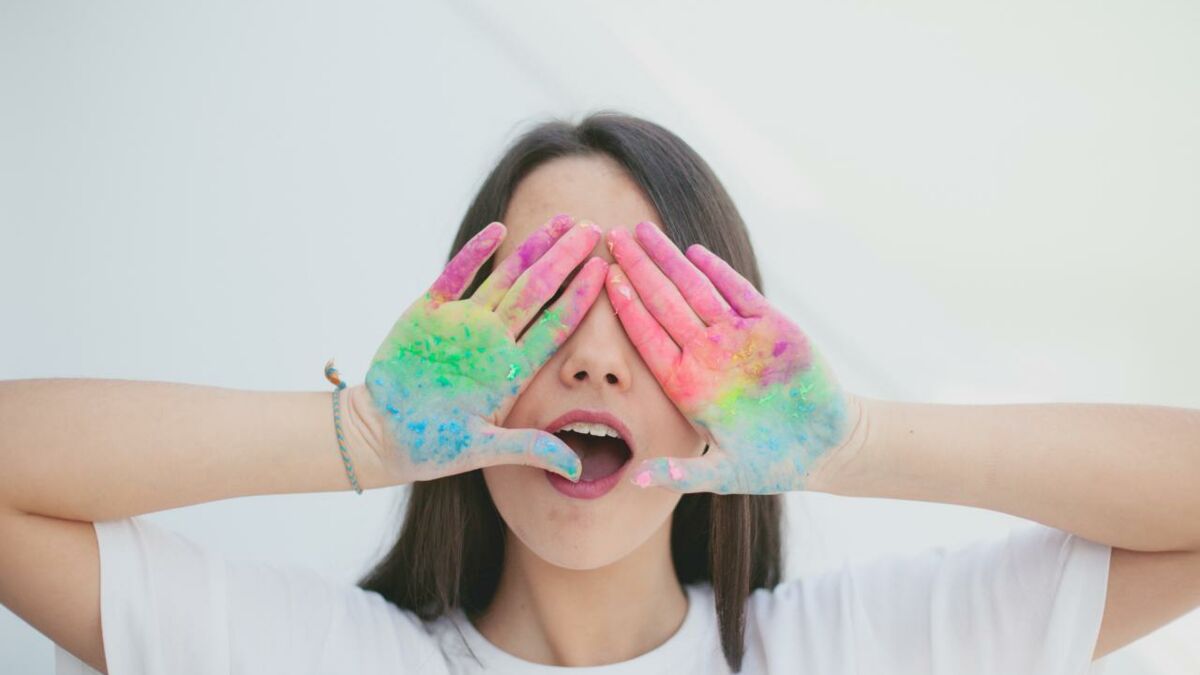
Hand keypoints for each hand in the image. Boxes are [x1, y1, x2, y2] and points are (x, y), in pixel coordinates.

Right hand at [363, 215, 605, 482]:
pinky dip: (475, 254)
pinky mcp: (428, 313)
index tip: (604, 270)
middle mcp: (493, 340)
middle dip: (564, 258)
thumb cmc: (431, 447)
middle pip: (538, 291)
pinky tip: (498, 230)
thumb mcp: (482, 449)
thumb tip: (578, 469)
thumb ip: (528, 449)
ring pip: (505, 277)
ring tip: (561, 222)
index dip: (580, 297)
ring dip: (531, 248)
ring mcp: (462, 323)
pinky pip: (455, 276)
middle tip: (592, 227)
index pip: (555, 326)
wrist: (380, 435)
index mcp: (512, 369)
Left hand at [604, 221, 855, 493]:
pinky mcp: (772, 327)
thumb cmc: (768, 464)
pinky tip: (695, 252)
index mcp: (686, 385)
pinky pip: (740, 294)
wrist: (822, 447)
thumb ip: (682, 474)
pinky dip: (720, 272)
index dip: (627, 308)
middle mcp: (706, 355)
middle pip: (665, 303)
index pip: (648, 338)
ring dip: (671, 260)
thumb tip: (635, 481)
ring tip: (643, 231)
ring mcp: (737, 338)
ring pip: (697, 290)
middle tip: (612, 236)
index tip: (604, 279)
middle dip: (639, 269)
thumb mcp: (724, 474)